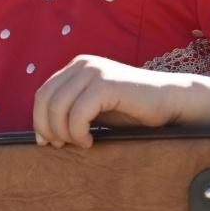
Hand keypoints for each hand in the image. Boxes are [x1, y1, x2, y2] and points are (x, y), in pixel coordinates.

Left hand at [32, 55, 209, 148]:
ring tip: (81, 144)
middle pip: (46, 100)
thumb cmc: (133, 111)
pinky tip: (90, 141)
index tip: (46, 142)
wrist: (170, 103)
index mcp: (76, 67)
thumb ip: (71, 111)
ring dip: (65, 132)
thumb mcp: (95, 108)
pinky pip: (78, 113)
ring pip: (58, 108)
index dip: (39, 120)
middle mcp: (82, 64)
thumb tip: (43, 135)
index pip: (43, 94)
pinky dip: (78, 132)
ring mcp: (94, 71)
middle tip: (62, 146)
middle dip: (48, 128)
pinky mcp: (106, 84)